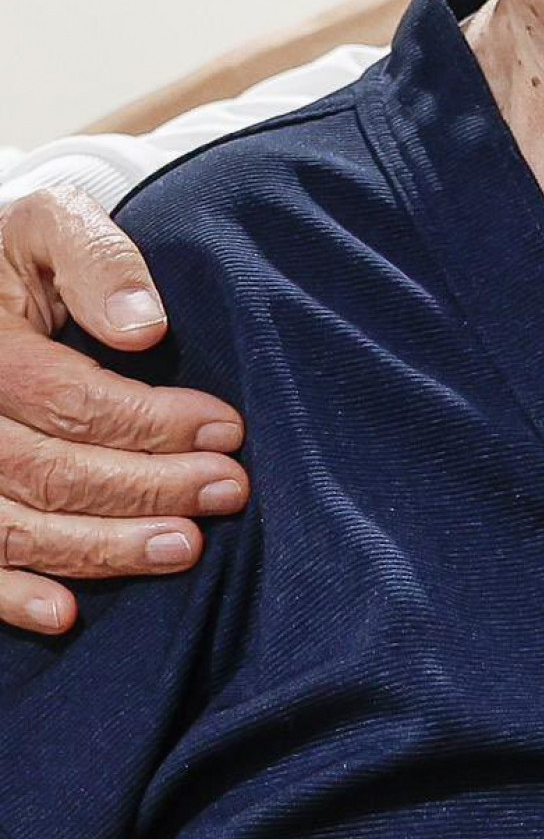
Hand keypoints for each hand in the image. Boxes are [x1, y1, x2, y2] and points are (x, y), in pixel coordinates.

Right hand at [0, 186, 249, 634]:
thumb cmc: (16, 255)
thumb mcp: (53, 225)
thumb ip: (99, 262)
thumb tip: (146, 326)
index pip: (69, 401)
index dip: (152, 422)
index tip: (227, 428)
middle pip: (46, 472)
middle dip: (145, 489)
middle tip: (227, 490)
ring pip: (12, 528)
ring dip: (100, 549)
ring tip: (184, 547)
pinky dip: (10, 597)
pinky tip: (67, 614)